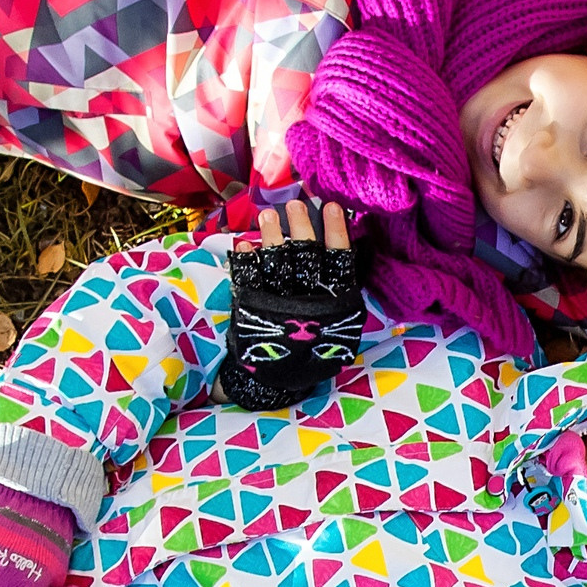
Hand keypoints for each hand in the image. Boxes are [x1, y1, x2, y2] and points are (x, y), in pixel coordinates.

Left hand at [218, 200, 365, 412]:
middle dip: (301, 228)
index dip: (336, 233)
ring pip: (278, 264)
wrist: (280, 382)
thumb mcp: (340, 328)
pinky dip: (245, 262)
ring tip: (268, 214)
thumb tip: (342, 257)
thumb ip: (340, 297)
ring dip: (273, 237)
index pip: (338, 263)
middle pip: (305, 257)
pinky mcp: (254, 310)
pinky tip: (244, 245)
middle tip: (297, 204)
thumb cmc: (315, 349)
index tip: (332, 206)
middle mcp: (308, 302)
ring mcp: (279, 304)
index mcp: (335, 305)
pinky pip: (248, 280)